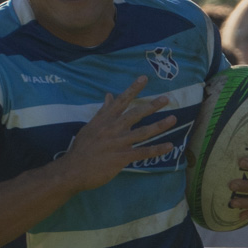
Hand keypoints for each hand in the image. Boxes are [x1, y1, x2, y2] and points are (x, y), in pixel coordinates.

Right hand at [57, 75, 175, 192]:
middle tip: (167, 98)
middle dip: (152, 105)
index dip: (133, 89)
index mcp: (105, 120)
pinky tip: (169, 146)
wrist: (73, 169)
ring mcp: (118, 143)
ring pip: (143, 132)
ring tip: (173, 118)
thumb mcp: (90, 126)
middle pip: (136, 114)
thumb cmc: (81, 148)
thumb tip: (109, 95)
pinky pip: (143, 152)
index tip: (144, 78)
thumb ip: (102, 111)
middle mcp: (113, 129)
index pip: (121, 100)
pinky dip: (157, 149)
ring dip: (160, 125)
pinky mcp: (122, 157)